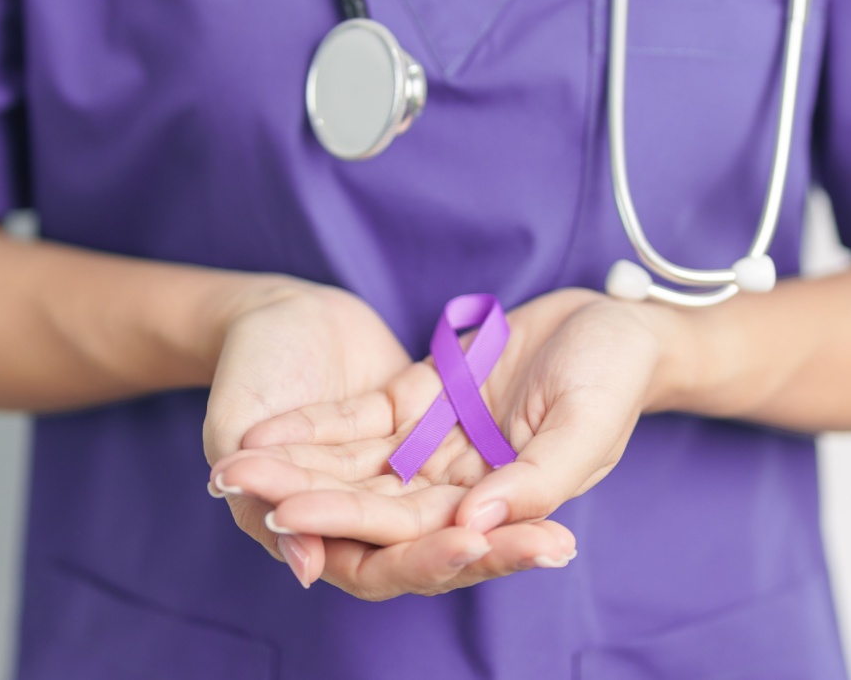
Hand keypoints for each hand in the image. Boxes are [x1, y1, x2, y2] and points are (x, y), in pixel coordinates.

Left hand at [211, 289, 673, 596]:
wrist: (617, 320)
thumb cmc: (615, 375)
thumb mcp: (586, 425)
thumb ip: (535, 478)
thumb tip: (475, 519)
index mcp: (499, 504)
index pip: (419, 531)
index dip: (355, 525)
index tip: (295, 519)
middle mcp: (459, 485)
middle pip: (372, 504)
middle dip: (307, 499)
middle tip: (242, 492)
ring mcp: (437, 443)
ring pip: (354, 465)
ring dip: (296, 466)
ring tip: (233, 466)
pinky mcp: (423, 399)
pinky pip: (360, 420)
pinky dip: (314, 425)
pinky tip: (264, 431)